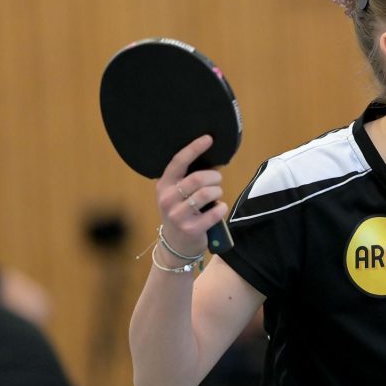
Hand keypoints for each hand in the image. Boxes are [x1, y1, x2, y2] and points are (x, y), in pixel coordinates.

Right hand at [155, 135, 228, 256]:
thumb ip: (191, 178)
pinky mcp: (191, 229)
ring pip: (208, 193)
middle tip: (217, 181)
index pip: (179, 162)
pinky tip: (217, 210)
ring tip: (216, 196)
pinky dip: (221, 208)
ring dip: (218, 192)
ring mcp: (178, 215)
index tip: (208, 138)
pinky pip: (216, 212)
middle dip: (214, 177)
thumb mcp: (179, 194)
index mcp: (164, 185)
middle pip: (198, 178)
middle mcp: (168, 199)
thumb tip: (216, 161)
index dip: (194, 148)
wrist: (176, 246)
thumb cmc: (182, 212)